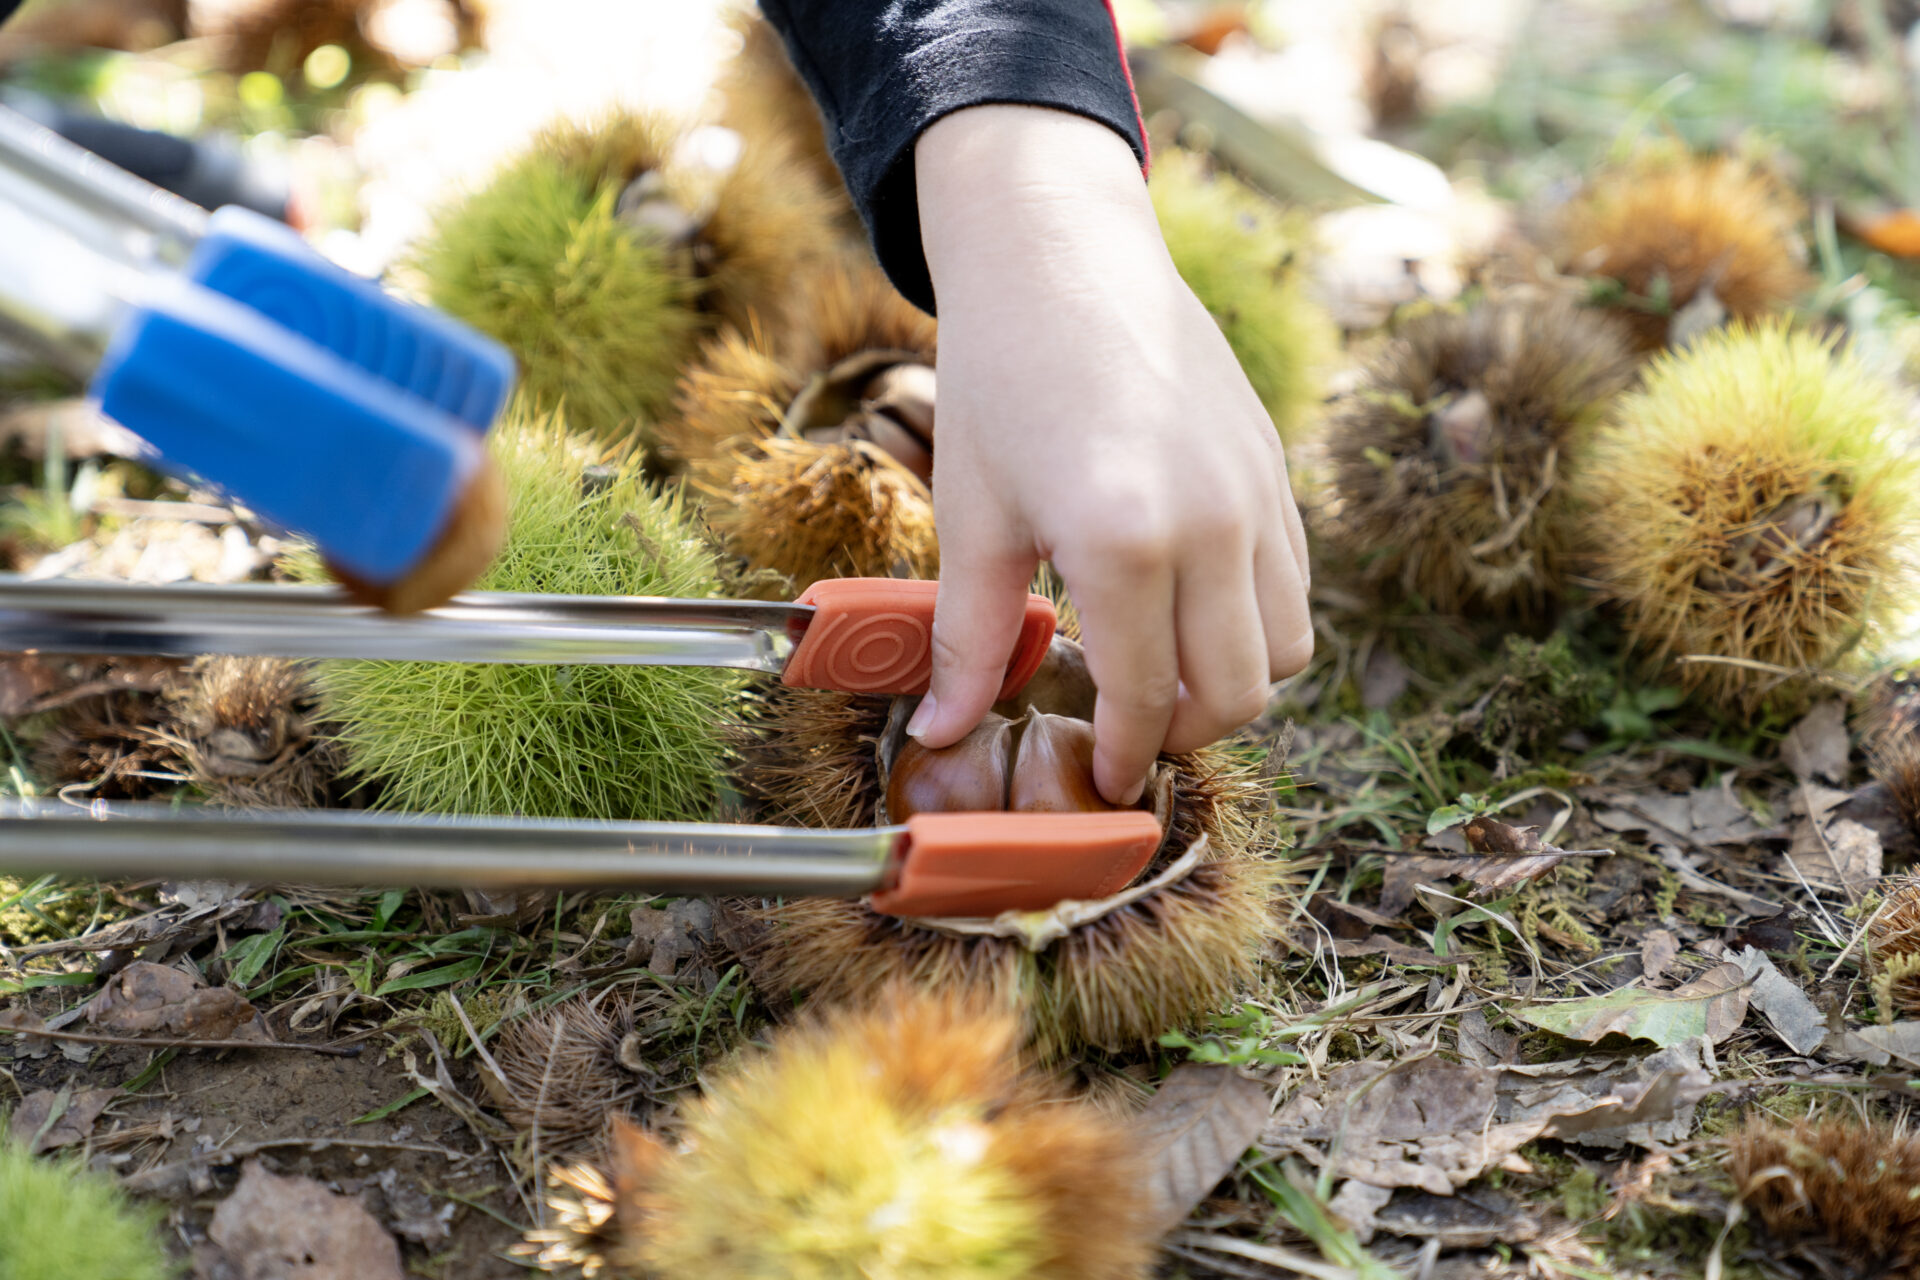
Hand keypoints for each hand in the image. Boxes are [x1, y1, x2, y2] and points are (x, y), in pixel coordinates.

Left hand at [908, 104, 1312, 804]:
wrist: (1061, 250)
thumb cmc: (1002, 376)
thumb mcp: (975, 515)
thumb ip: (969, 636)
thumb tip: (944, 729)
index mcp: (1126, 540)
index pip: (1150, 698)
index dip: (1128, 756)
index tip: (1104, 780)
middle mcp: (1214, 523)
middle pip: (1241, 693)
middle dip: (1187, 734)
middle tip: (1131, 731)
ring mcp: (1257, 493)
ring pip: (1288, 648)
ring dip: (1235, 683)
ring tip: (1165, 672)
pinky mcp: (1274, 466)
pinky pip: (1295, 583)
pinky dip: (1257, 620)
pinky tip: (1189, 604)